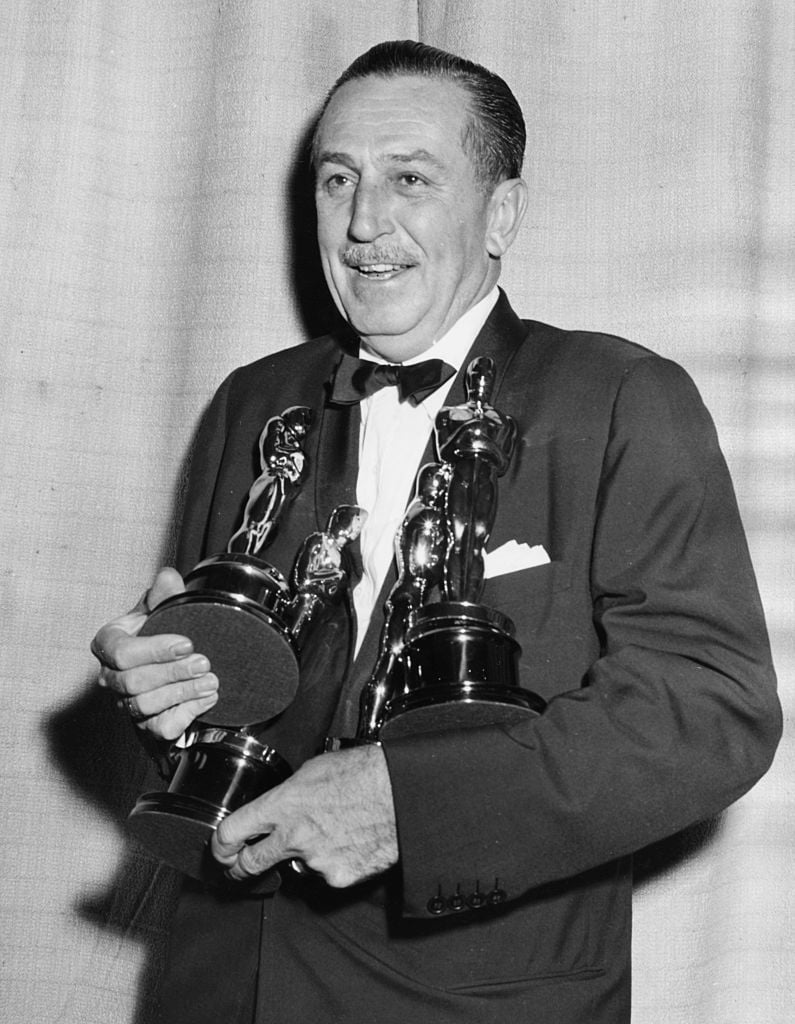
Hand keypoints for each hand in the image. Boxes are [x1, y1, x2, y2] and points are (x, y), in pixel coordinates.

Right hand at [91, 567, 218, 740]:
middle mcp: (111, 677)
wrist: (168, 669)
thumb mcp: (161, 609)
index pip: (122, 653)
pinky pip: (162, 727)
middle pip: (134, 682)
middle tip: (203, 662)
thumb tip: (168, 578)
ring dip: (184, 692)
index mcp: (109, 644)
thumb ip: (164, 593)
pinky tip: (207, 698)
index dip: (155, 650)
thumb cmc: (160, 634)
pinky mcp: (146, 727)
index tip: (187, 643)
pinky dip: (188, 713)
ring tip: (211, 680)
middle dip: (174, 672)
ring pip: (147, 706)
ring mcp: (127, 704)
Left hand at [211, 744, 397, 887]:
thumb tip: (280, 804)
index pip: (231, 832)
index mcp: (283, 804)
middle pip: (249, 863)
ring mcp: (315, 860)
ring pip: (297, 864)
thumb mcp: (313, 769)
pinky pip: (326, 873)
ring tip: (332, 830)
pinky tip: (349, 841)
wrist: (401, 794)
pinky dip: (333, 862)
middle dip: (241, 866)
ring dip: (304, 854)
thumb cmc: (363, 773)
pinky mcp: (337, 878)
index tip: (221, 849)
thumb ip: (288, 793)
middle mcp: (293, 836)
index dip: (219, 845)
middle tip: (241, 865)